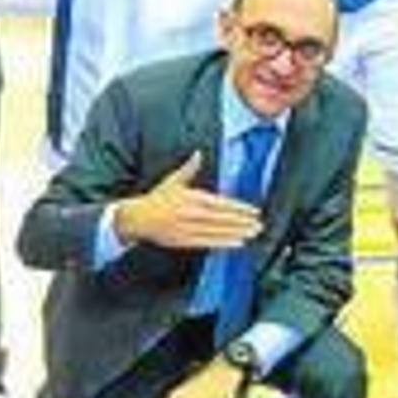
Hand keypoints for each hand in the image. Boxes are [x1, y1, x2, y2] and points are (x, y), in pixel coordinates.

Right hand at [114, 151, 262, 250]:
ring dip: (237, 233)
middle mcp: (192, 214)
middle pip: (222, 219)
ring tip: (253, 233)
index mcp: (192, 198)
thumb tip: (198, 153)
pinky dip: (224, 243)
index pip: (221, 203)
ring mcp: (189, 229)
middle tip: (259, 224)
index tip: (253, 210)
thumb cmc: (157, 199)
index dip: (238, 207)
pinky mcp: (186, 241)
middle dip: (242, 222)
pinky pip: (208, 243)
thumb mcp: (173, 180)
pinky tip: (237, 243)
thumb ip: (189, 168)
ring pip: (218, 232)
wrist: (139, 218)